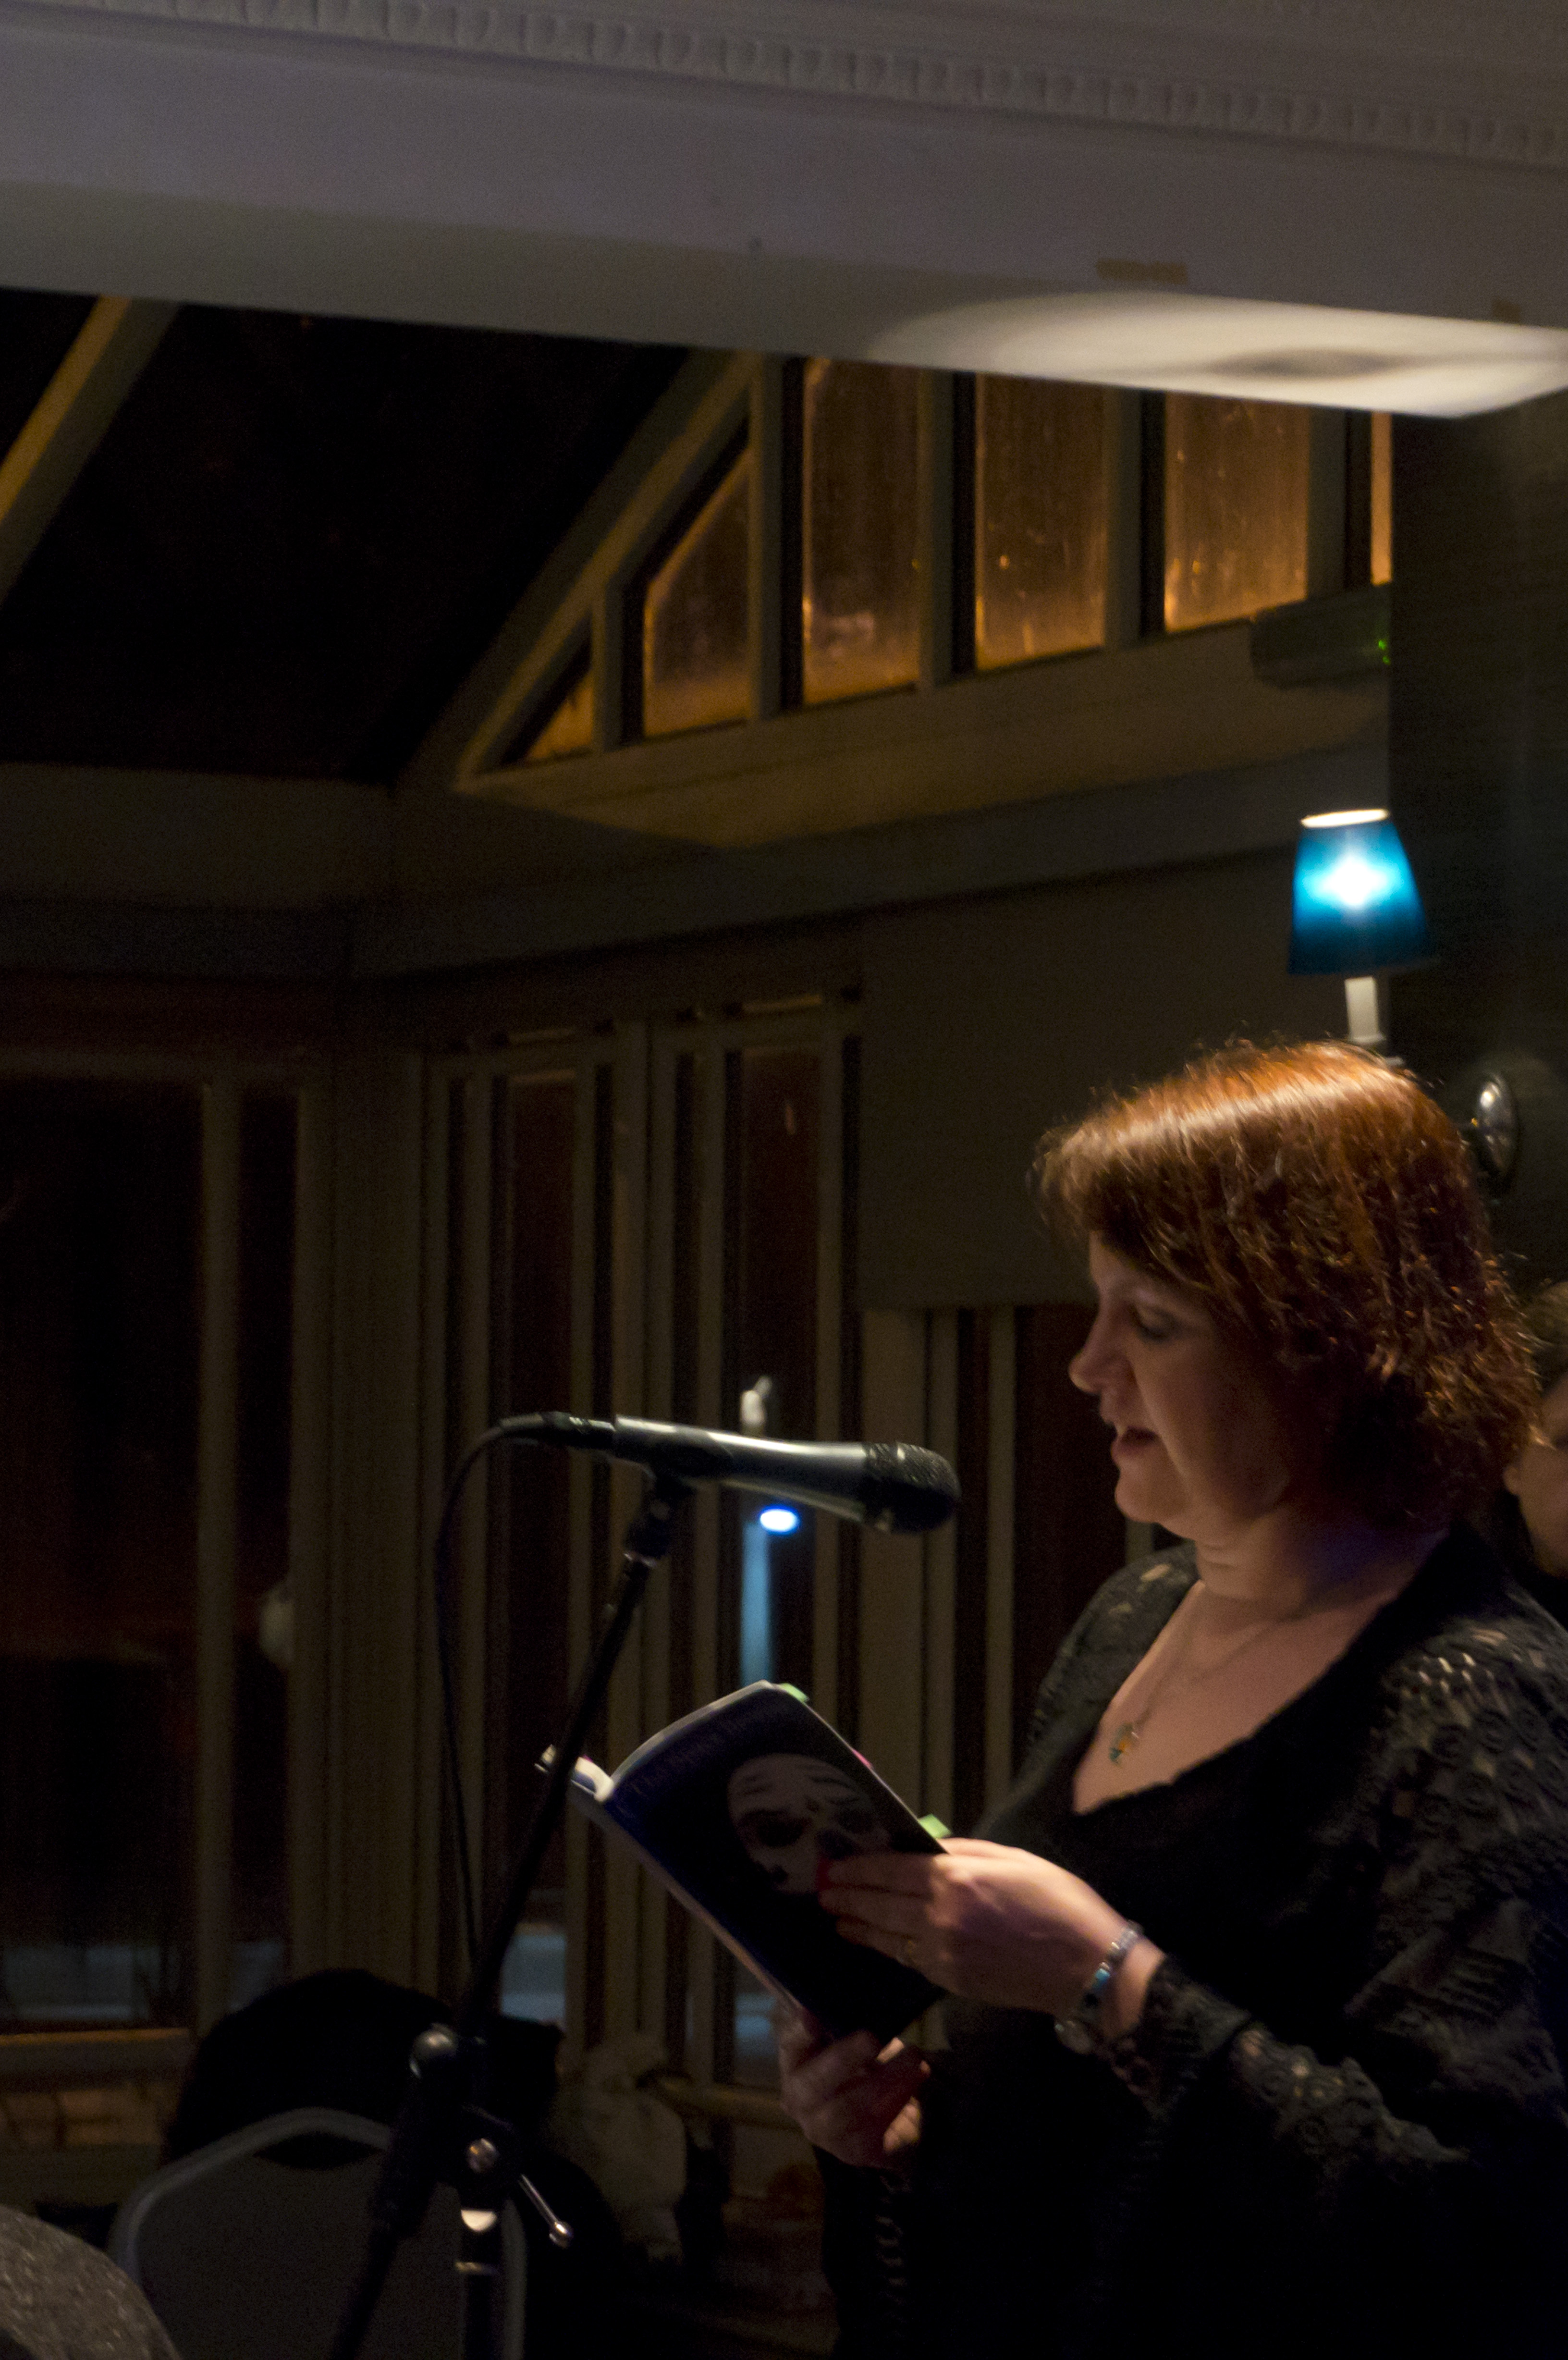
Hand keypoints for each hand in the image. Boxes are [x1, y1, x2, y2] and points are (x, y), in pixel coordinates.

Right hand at [776, 2006, 926, 2169]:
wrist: (896, 2119)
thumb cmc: (869, 2066)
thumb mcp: (857, 2036)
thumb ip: (848, 2017)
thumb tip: (857, 1987)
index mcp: (795, 2063)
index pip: (790, 2044)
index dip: (800, 2031)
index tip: (813, 2014)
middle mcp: (799, 2099)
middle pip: (811, 2083)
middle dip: (842, 2059)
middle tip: (872, 2039)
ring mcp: (822, 2130)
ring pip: (846, 2109)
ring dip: (884, 2080)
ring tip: (914, 2058)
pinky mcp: (851, 2152)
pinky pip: (872, 2130)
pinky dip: (896, 2102)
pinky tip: (916, 2082)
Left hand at [821, 1838, 1160, 2020]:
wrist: (1087, 1966)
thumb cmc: (1059, 1902)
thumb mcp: (1014, 1859)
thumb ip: (966, 1853)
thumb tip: (928, 1849)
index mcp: (956, 1878)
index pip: (891, 1870)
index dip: (858, 1867)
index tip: (834, 1865)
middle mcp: (940, 1916)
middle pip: (881, 1904)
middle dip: (848, 1896)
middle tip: (822, 1890)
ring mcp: (943, 1954)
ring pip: (889, 1937)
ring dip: (859, 1927)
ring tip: (836, 1919)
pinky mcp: (952, 1981)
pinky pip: (911, 1960)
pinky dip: (889, 1949)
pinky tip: (878, 1942)